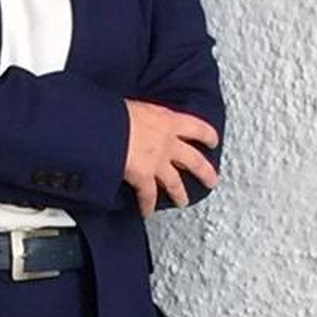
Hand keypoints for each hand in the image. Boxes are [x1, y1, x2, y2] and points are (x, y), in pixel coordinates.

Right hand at [123, 99, 219, 215]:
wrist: (104, 124)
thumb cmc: (113, 110)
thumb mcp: (135, 104)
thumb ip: (142, 114)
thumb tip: (134, 114)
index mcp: (167, 120)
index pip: (197, 127)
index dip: (207, 136)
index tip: (213, 141)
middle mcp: (168, 142)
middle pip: (194, 160)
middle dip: (205, 172)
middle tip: (211, 179)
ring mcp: (158, 162)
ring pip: (175, 182)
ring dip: (180, 194)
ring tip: (183, 201)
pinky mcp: (144, 177)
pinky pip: (148, 196)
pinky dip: (148, 206)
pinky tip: (147, 212)